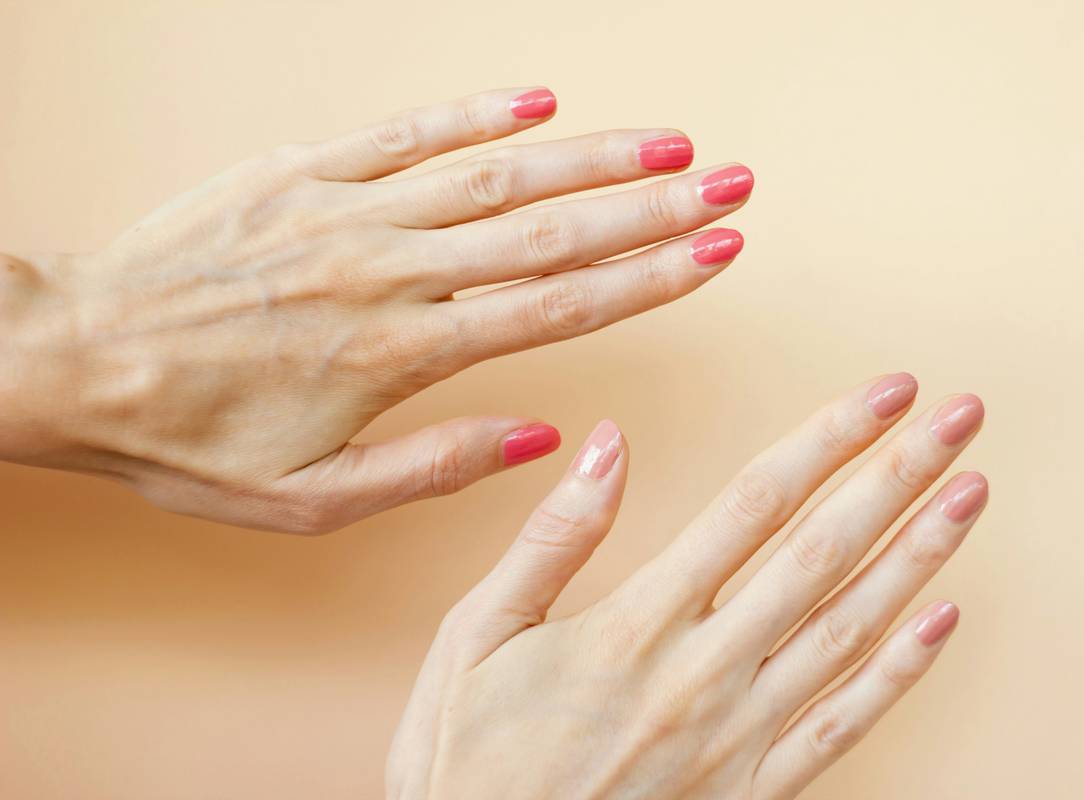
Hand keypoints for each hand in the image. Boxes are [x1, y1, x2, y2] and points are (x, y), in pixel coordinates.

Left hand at [0, 87, 751, 531]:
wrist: (71, 360)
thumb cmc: (190, 439)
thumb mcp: (312, 502)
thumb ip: (433, 469)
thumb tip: (539, 438)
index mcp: (400, 355)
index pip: (555, 308)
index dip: (648, 278)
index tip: (716, 251)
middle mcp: (388, 271)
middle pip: (547, 231)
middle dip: (652, 204)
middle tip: (731, 181)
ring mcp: (344, 210)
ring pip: (492, 174)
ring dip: (589, 154)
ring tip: (668, 138)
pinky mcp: (300, 172)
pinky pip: (404, 133)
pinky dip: (475, 113)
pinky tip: (538, 98)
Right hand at [387, 374, 985, 798]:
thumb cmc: (469, 763)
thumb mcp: (475, 638)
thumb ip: (551, 539)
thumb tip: (607, 443)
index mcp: (632, 626)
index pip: (753, 505)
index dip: (826, 439)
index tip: (881, 392)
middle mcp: (701, 672)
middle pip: (820, 551)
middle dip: (897, 475)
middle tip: (960, 414)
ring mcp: (736, 736)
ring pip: (849, 629)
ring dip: (919, 555)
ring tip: (972, 491)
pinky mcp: (752, 792)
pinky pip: (842, 725)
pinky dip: (900, 671)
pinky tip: (945, 618)